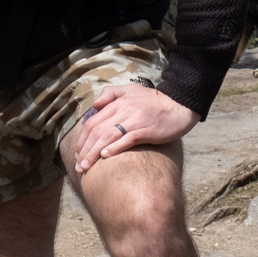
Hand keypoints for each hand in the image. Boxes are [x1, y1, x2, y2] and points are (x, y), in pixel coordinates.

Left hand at [67, 84, 194, 176]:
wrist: (179, 105)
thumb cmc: (154, 101)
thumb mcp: (131, 90)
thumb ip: (111, 93)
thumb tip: (94, 104)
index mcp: (118, 103)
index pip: (92, 122)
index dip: (82, 139)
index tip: (78, 154)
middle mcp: (124, 110)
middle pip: (97, 131)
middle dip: (84, 150)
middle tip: (78, 166)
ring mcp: (135, 120)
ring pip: (108, 136)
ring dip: (94, 153)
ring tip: (86, 167)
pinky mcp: (147, 130)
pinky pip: (127, 139)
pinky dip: (115, 148)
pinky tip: (105, 156)